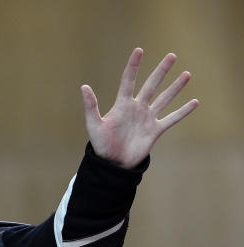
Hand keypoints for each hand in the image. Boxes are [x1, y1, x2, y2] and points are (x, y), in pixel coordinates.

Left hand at [81, 48, 198, 168]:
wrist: (112, 164)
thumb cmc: (100, 145)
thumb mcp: (94, 125)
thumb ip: (91, 106)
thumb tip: (84, 86)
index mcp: (122, 105)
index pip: (128, 80)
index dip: (133, 66)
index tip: (139, 50)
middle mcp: (137, 108)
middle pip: (151, 85)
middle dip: (161, 70)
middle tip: (172, 55)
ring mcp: (147, 118)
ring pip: (164, 99)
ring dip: (175, 87)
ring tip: (186, 74)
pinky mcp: (155, 130)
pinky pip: (172, 118)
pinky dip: (183, 111)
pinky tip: (195, 102)